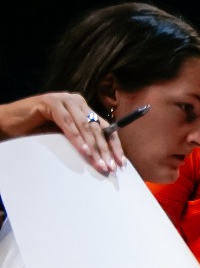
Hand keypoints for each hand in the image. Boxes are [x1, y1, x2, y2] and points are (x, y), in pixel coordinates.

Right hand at [0, 92, 123, 173]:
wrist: (11, 122)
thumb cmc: (38, 131)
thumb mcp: (66, 136)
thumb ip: (83, 141)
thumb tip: (104, 159)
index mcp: (84, 109)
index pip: (106, 128)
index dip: (114, 146)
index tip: (120, 164)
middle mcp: (77, 102)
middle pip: (97, 128)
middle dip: (105, 150)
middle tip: (109, 168)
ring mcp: (64, 99)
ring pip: (84, 126)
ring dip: (93, 147)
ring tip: (99, 164)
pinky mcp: (50, 102)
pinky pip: (67, 123)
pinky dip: (76, 138)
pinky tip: (84, 151)